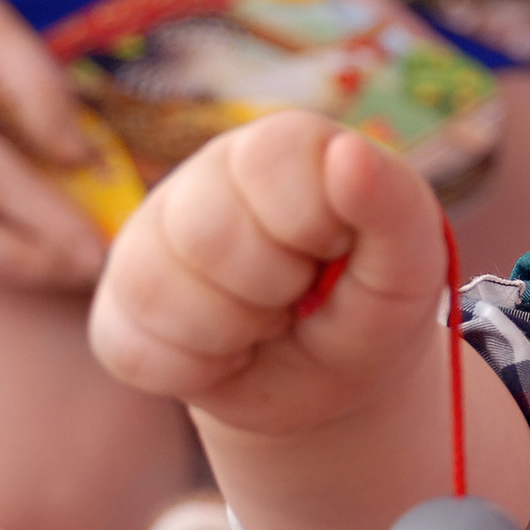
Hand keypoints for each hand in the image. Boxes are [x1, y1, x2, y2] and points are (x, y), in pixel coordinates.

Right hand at [90, 110, 448, 436]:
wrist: (334, 383)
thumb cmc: (374, 307)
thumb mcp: (410, 266)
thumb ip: (395, 205)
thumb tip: (347, 151)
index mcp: (282, 146)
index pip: (266, 159)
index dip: (309, 224)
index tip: (338, 249)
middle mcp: (206, 179)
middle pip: (205, 234)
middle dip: (273, 288)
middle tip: (302, 294)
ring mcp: (150, 240)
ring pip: (158, 292)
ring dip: (234, 333)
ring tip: (268, 322)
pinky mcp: (119, 306)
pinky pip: (132, 349)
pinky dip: (197, 371)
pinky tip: (230, 354)